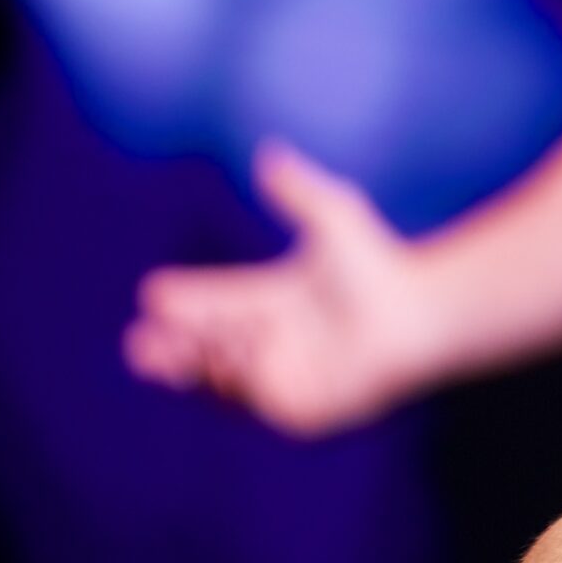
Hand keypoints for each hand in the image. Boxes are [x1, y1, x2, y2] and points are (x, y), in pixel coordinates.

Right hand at [124, 141, 437, 437]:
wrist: (420, 312)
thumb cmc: (382, 266)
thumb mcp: (334, 219)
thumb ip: (298, 190)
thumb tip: (268, 153)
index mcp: (269, 301)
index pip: (212, 303)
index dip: (181, 301)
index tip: (153, 291)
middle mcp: (270, 343)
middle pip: (202, 348)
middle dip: (166, 347)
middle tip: (141, 341)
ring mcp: (283, 377)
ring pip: (220, 376)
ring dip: (195, 362)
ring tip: (173, 345)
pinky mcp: (300, 408)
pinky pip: (254, 400)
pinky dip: (234, 380)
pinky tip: (227, 357)